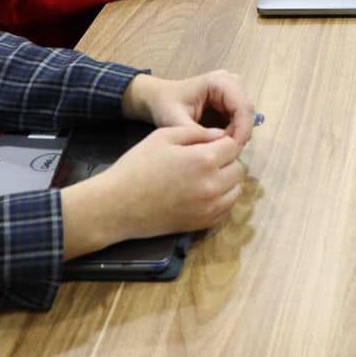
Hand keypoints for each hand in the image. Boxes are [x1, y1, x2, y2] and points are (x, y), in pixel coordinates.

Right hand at [59, 124, 248, 256]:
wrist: (117, 205)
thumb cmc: (137, 166)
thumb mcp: (163, 136)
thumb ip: (196, 133)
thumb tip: (220, 135)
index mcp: (204, 160)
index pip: (233, 146)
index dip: (222, 142)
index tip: (210, 144)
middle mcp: (213, 185)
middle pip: (238, 169)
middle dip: (226, 161)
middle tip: (205, 160)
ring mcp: (209, 208)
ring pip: (236, 190)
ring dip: (226, 181)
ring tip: (204, 177)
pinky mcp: (203, 224)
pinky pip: (226, 209)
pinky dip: (221, 199)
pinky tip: (202, 193)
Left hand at [121, 70, 257, 150]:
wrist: (158, 99)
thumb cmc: (165, 106)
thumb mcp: (175, 121)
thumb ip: (197, 133)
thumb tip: (221, 144)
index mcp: (219, 82)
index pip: (243, 106)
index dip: (243, 129)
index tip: (233, 150)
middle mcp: (231, 82)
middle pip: (247, 112)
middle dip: (240, 133)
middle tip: (226, 153)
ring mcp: (233, 91)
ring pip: (245, 117)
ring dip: (237, 134)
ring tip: (221, 149)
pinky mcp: (230, 101)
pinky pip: (239, 120)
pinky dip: (232, 133)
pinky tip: (219, 143)